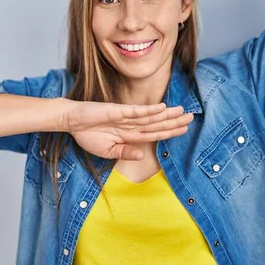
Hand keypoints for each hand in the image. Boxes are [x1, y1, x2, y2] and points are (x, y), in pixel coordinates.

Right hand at [66, 101, 193, 160]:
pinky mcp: (117, 111)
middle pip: (157, 124)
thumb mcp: (107, 151)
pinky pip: (135, 111)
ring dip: (167, 114)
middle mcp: (131, 124)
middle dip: (174, 122)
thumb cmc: (88, 135)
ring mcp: (125, 117)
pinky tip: (162, 108)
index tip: (184, 130)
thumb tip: (141, 156)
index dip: (169, 132)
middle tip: (192, 118)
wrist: (72, 121)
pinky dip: (149, 110)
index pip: (154, 134)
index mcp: (129, 135)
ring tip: (183, 112)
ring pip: (150, 116)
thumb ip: (124, 153)